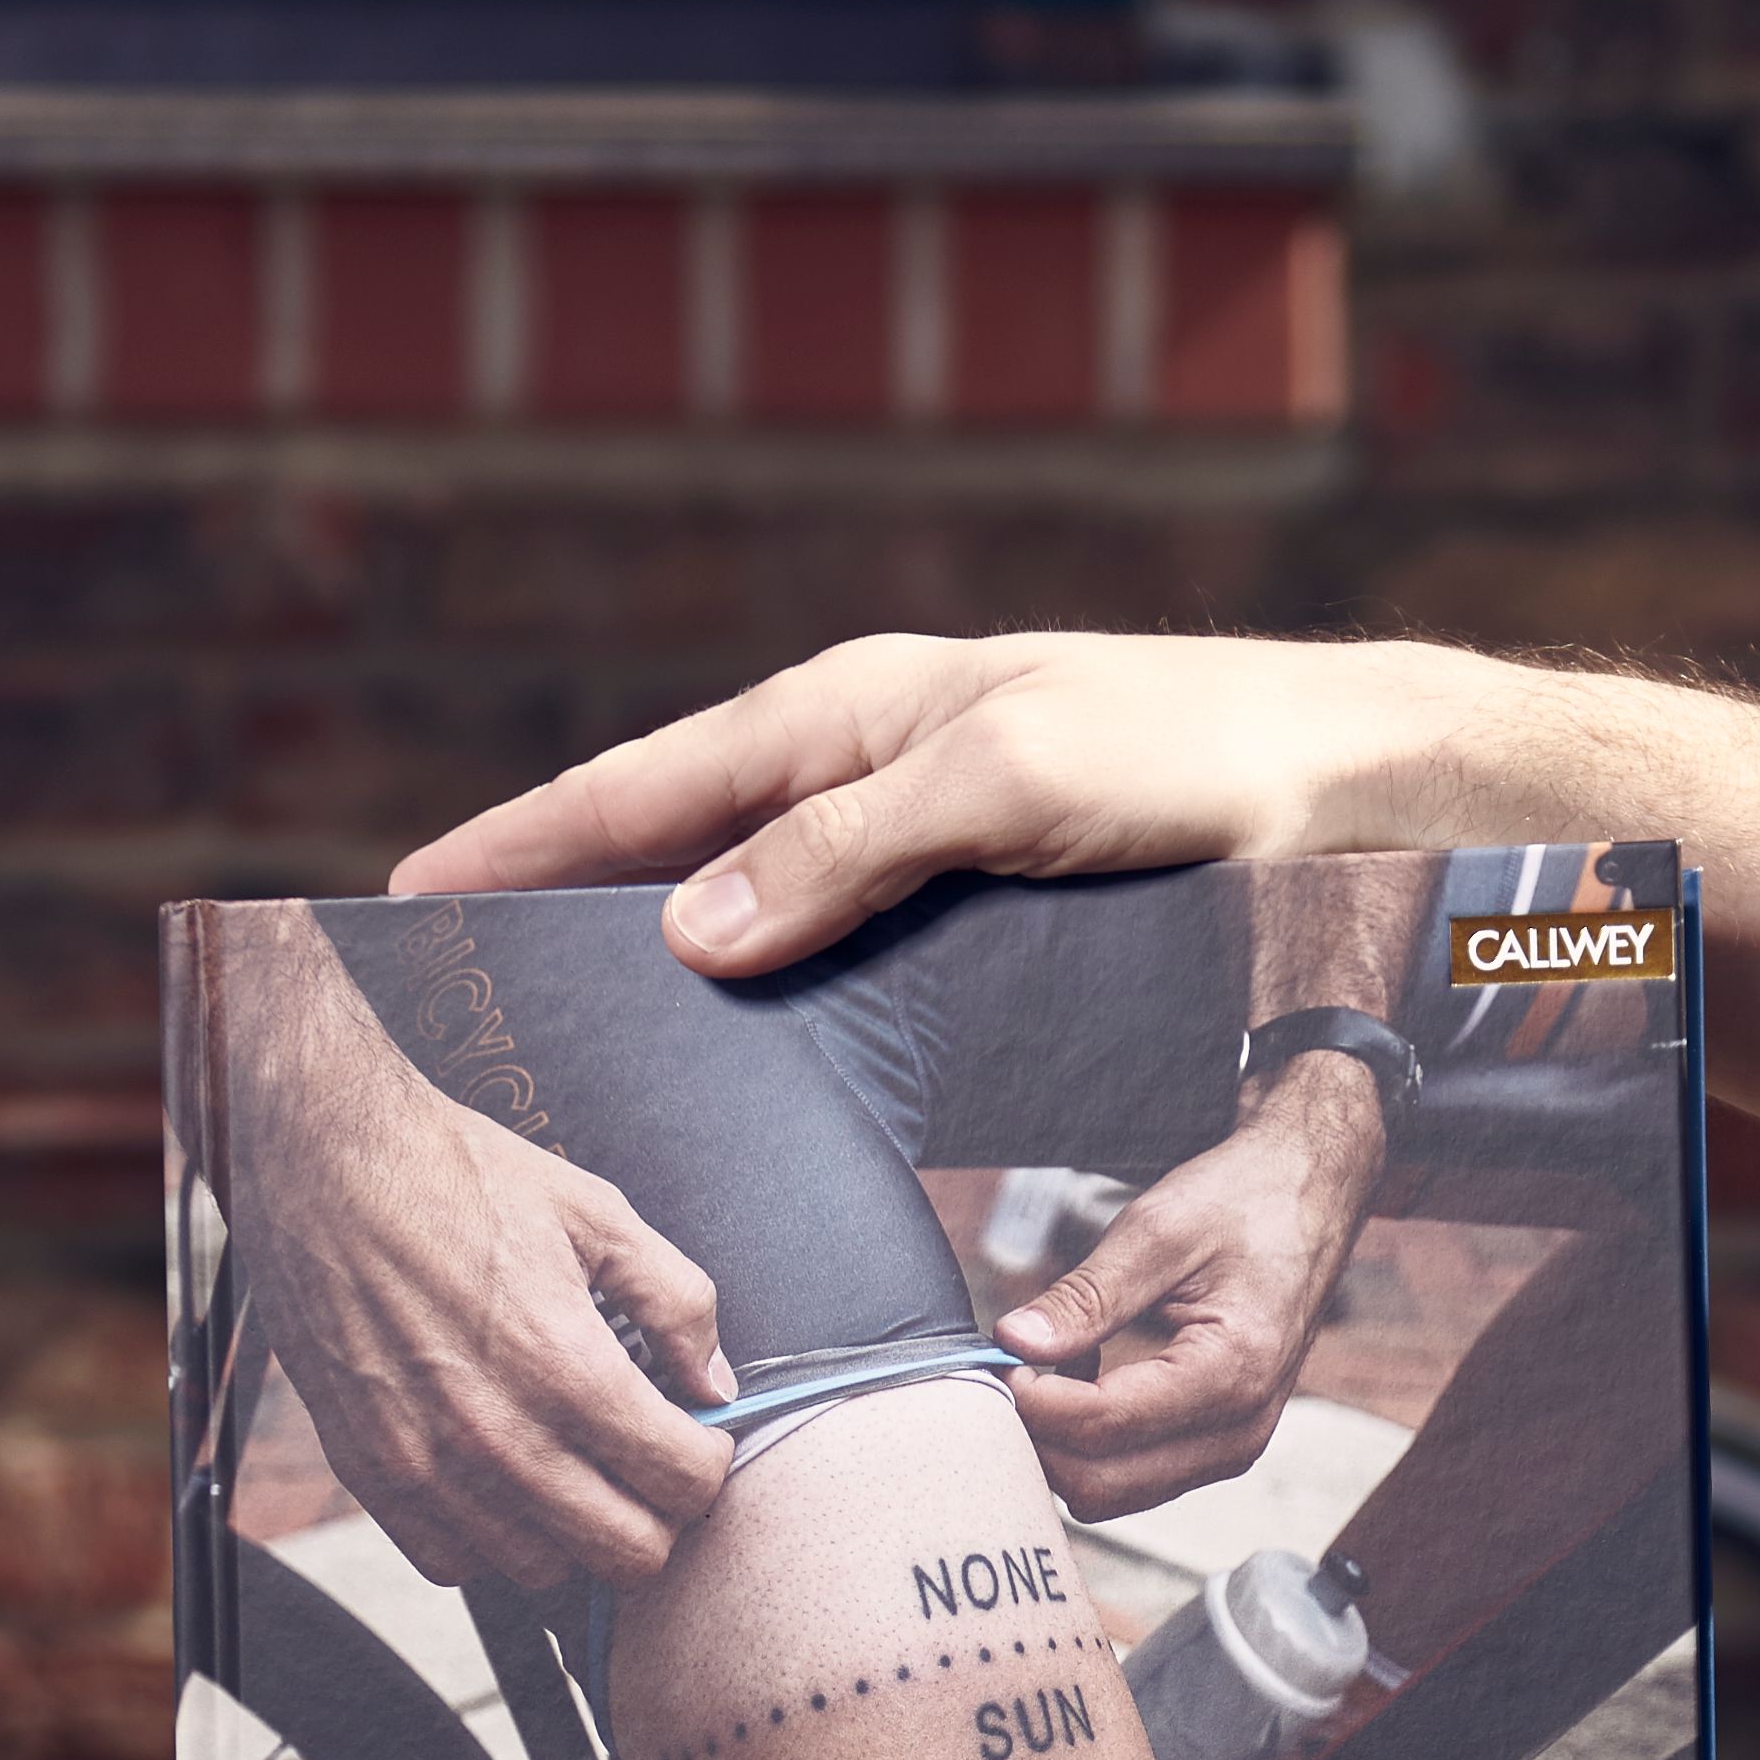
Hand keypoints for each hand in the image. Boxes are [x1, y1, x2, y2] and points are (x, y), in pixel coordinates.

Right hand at [213, 923, 734, 1588]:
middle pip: (629, 1552)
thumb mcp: (597, 1213)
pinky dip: (490, 1540)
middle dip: (658, 1512)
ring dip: (573, 1530)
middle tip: (645, 1463)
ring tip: (570, 1467)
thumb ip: (678, 1301)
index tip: (694, 1436)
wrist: (325, 1165)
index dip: (709, 1463)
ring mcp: (428, 1467)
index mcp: (565, 1366)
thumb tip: (714, 1384)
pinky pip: (455, 1564)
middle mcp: (498, 1436)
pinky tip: (500, 1481)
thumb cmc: (459, 1178)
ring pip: (545, 1570)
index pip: (685, 1484)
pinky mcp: (372, 1475)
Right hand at [395, 632, 1573, 977]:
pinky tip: (721, 1048)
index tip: (407, 892)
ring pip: (737, 901)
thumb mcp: (1008, 782)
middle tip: (442, 981)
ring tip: (546, 1030)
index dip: (520, 843)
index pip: (639, 785)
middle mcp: (861, 764)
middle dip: (548, 900)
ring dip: (641, 955)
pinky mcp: (966, 895)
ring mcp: (910, 830)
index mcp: (846, 711)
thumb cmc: (1195, 759)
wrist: (1351, 788)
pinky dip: (747, 987)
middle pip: (664, 842)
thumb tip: (685, 930)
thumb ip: (843, 850)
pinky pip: (818, 945)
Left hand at [994, 1057, 1385, 1518]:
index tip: (1000, 1358)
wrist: (1310, 1198)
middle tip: (1013, 1369)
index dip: (1033, 1401)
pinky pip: (1133, 1478)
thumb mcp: (1157, 1231)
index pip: (1101, 1426)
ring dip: (1064, 1446)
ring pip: (1111, 1493)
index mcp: (1232, 1372)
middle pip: (1100, 1485)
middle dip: (1041, 1437)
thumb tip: (1014, 1342)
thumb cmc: (1245, 1202)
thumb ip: (1084, 1296)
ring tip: (1056, 1367)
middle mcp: (1240, 1428)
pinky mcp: (1219, 1446)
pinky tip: (1086, 1380)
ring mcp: (1234, 1447)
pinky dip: (1091, 1446)